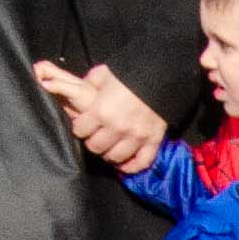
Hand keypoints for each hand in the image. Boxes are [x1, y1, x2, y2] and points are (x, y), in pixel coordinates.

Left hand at [36, 57, 167, 168]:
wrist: (162, 76)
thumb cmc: (130, 74)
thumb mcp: (103, 74)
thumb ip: (89, 84)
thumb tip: (76, 88)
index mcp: (102, 111)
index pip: (80, 130)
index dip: (79, 127)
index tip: (83, 125)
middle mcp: (118, 128)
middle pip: (95, 147)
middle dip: (92, 142)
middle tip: (95, 137)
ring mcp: (136, 137)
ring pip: (115, 157)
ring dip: (109, 154)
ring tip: (108, 148)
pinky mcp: (153, 141)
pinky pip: (141, 162)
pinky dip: (131, 166)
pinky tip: (124, 164)